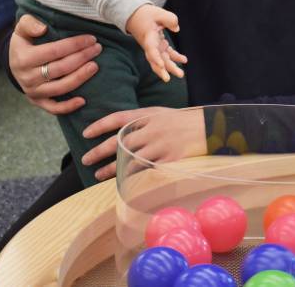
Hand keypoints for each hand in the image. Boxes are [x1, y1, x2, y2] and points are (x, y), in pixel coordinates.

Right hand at [9, 14, 101, 114]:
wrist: (15, 62)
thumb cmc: (24, 42)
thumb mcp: (22, 29)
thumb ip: (29, 23)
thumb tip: (43, 29)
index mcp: (23, 58)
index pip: (54, 51)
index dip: (75, 44)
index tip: (91, 38)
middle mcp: (27, 77)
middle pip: (61, 68)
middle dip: (82, 57)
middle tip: (97, 49)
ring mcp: (33, 91)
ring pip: (61, 87)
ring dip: (81, 77)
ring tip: (95, 66)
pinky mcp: (37, 101)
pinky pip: (54, 108)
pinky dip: (68, 107)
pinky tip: (83, 100)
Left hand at [81, 107, 206, 181]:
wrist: (210, 129)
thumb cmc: (184, 121)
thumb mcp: (162, 114)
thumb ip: (143, 121)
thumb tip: (121, 132)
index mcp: (149, 114)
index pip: (118, 118)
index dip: (100, 125)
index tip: (85, 134)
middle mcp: (152, 128)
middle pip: (119, 142)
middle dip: (99, 151)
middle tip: (85, 160)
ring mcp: (160, 144)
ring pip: (129, 159)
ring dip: (112, 168)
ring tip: (98, 175)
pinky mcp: (169, 159)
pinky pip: (145, 170)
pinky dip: (132, 176)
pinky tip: (122, 181)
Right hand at [125, 4, 187, 82]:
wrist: (136, 15)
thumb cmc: (146, 14)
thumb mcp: (158, 12)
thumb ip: (169, 19)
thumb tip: (177, 28)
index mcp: (148, 37)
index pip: (151, 50)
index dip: (156, 58)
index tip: (161, 66)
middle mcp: (150, 45)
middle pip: (156, 60)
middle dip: (163, 70)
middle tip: (168, 79)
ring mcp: (154, 47)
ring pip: (162, 60)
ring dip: (171, 67)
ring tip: (181, 74)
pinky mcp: (159, 46)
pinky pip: (167, 54)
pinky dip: (175, 57)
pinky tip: (184, 60)